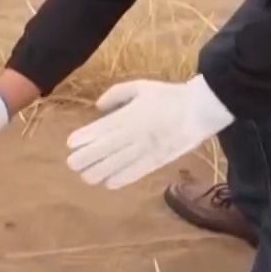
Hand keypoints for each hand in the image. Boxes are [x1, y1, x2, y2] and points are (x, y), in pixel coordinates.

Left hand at [65, 76, 234, 189]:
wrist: (200, 109)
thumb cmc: (168, 96)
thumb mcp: (140, 87)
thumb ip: (116, 94)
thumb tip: (98, 107)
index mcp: (128, 116)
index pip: (101, 130)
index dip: (84, 138)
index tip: (71, 144)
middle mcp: (134, 135)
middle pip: (104, 150)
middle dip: (85, 159)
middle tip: (72, 163)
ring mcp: (145, 150)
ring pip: (117, 165)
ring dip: (98, 173)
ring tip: (86, 177)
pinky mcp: (157, 161)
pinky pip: (136, 173)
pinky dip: (121, 179)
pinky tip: (108, 184)